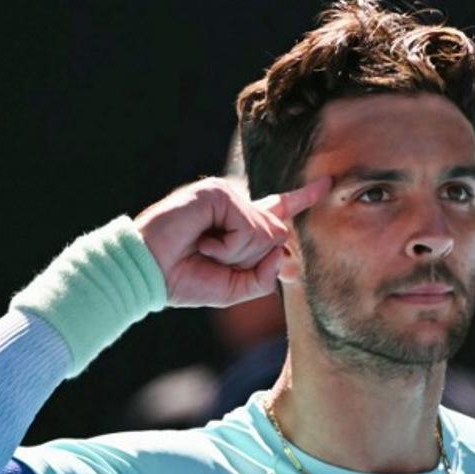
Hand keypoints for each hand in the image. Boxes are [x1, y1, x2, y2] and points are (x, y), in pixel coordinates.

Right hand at [134, 176, 330, 306]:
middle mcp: (237, 206)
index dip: (303, 198)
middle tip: (213, 258)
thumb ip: (264, 276)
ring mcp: (227, 196)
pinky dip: (229, 245)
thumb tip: (284, 253)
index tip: (326, 184)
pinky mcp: (217, 193)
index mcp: (240, 225)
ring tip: (204, 249)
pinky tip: (203, 242)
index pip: (278, 209)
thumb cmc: (183, 279)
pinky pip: (248, 226)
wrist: (148, 274)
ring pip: (267, 231)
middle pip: (278, 233)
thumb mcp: (234, 288)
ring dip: (237, 254)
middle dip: (252, 258)